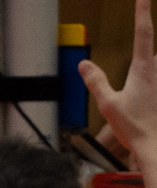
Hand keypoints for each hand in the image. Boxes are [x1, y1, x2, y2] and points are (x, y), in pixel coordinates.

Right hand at [83, 0, 156, 161]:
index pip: (143, 33)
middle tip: (136, 58)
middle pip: (152, 51)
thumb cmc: (136, 128)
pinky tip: (145, 100)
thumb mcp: (108, 105)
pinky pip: (155, 81)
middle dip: (144, 52)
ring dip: (147, 70)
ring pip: (155, 66)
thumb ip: (96, 82)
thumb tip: (84, 64)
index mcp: (144, 69)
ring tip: (137, 89)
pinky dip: (149, 87)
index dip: (142, 12)